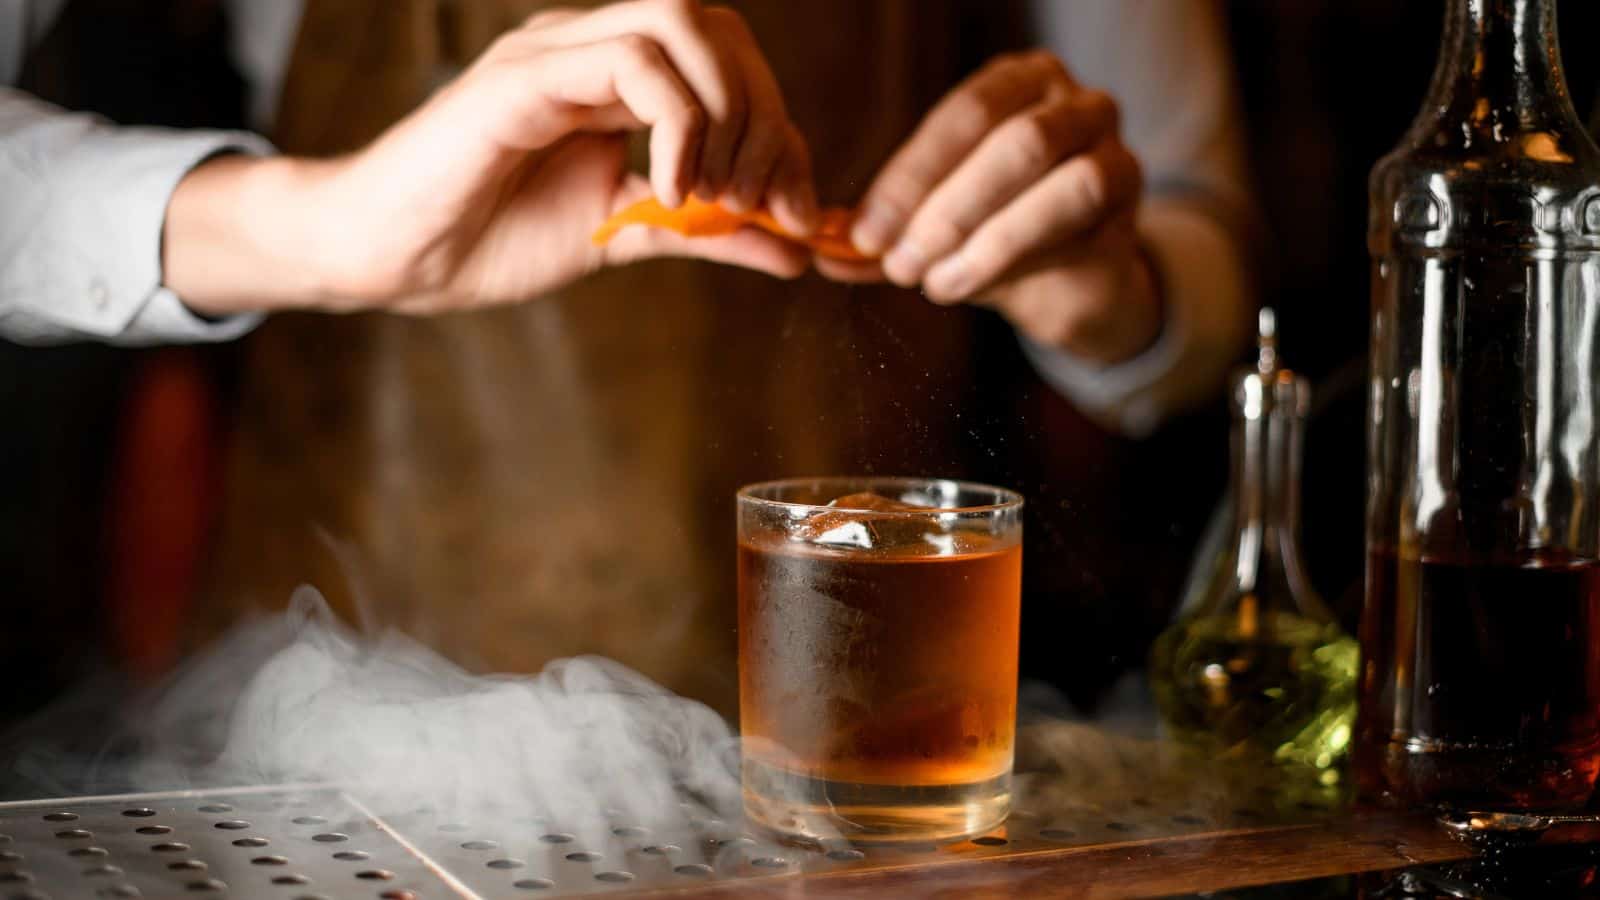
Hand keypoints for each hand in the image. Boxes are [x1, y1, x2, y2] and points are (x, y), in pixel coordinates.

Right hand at [165, 0, 818, 316]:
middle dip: (766, 115)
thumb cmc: (492, 238)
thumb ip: (709, 233)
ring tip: (715, 197)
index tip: (792, 211)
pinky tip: (672, 188)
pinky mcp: (525, 77)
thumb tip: (798, 249)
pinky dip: (677, 125)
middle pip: (719, 28)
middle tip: (762, 202)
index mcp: (618, 78)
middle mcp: (592, 48)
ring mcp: (557, 52)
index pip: (730, 62)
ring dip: (726, 115)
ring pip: (683, 24)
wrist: (394, 259)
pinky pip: (630, 63)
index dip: (781, 130)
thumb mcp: (627, 236)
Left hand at [817, 51, 1160, 364]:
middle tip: (897, 262)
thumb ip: (887, 232)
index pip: (963, 116)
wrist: (1072, 281)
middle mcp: (1076, 101)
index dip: (909, 176)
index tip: (865, 232)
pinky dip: (1017, 258)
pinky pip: (1080, 225)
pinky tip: (971, 285)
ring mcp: (1114, 149)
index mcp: (1019, 84)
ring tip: (933, 282)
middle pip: (1013, 141)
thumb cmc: (996, 234)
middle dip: (944, 207)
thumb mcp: (933, 227)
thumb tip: (824, 253)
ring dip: (984, 237)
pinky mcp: (1133, 205)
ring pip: (1058, 180)